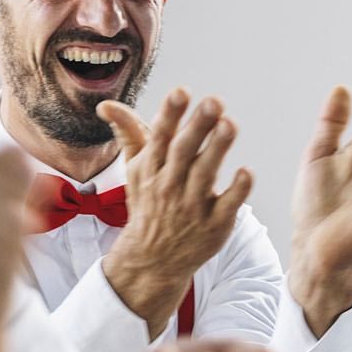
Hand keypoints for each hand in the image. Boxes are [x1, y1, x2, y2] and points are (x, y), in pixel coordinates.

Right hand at [95, 89, 251, 332]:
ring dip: (218, 149)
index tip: (180, 91)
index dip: (170, 114)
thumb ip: (128, 133)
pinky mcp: (215, 224)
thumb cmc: (149, 204)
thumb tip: (106, 105)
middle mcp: (170, 185)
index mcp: (152, 168)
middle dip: (198, 126)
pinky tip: (246, 172)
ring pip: (205, 174)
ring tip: (230, 124)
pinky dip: (237, 190)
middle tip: (214, 101)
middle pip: (183, 152)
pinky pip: (227, 205)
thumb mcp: (136, 170)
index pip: (159, 137)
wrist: (153, 259)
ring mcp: (192, 206)